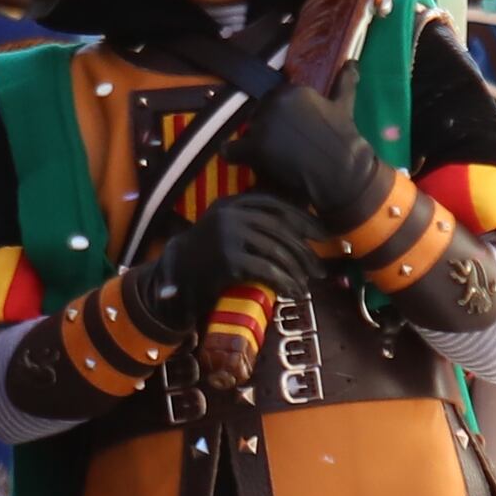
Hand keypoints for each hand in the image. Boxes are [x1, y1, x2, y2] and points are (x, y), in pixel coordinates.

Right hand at [128, 190, 318, 329]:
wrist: (174, 276)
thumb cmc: (204, 257)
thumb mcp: (226, 230)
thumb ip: (252, 224)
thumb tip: (299, 231)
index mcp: (231, 202)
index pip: (275, 204)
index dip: (302, 219)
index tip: (321, 234)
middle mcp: (230, 214)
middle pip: (279, 229)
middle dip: (303, 251)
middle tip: (319, 270)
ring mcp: (228, 234)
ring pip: (276, 250)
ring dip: (296, 270)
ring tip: (306, 285)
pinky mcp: (228, 259)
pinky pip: (267, 270)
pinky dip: (285, 283)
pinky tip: (293, 293)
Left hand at [235, 83, 390, 222]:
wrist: (343, 172)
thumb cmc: (345, 140)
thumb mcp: (344, 105)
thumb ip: (344, 82)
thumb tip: (351, 62)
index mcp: (292, 90)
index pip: (273, 100)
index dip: (278, 117)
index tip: (289, 132)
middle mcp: (275, 102)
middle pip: (258, 115)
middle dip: (265, 129)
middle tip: (279, 148)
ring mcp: (264, 124)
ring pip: (247, 132)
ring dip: (253, 143)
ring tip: (268, 158)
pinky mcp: (255, 147)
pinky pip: (231, 150)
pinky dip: (234, 156)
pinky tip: (242, 161)